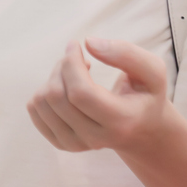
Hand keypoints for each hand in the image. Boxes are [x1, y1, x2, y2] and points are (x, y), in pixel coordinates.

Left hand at [26, 38, 179, 159]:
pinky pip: (34, 110)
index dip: (71, 64)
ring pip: (41, 102)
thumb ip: (126, 53)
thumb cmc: (146, 95)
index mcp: (121, 122)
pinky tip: (66, 90)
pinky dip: (45, 91)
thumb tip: (88, 43)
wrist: (142, 130)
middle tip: (78, 58)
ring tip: (75, 74)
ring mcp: (76, 144)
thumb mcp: (152, 71)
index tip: (75, 45)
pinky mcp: (61, 143)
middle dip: (62, 66)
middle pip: (57, 96)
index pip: (80, 93)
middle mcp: (96, 138)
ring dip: (53, 78)